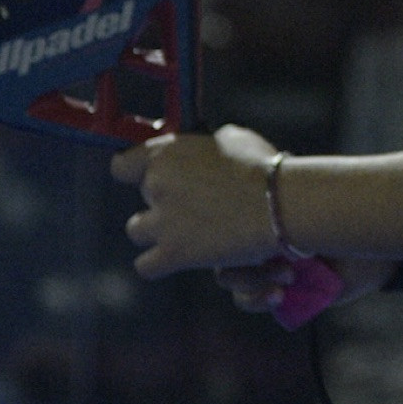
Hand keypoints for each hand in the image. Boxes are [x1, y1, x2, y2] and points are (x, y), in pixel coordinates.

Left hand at [113, 124, 282, 282]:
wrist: (279, 203)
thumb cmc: (262, 168)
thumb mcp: (231, 138)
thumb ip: (204, 147)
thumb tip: (204, 151)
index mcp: (165, 154)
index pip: (123, 166)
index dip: (136, 171)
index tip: (148, 176)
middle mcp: (156, 185)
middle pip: (142, 196)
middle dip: (163, 199)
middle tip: (194, 203)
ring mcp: (162, 222)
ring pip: (136, 230)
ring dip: (156, 231)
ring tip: (184, 230)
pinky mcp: (173, 253)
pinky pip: (146, 265)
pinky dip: (158, 263)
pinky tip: (176, 257)